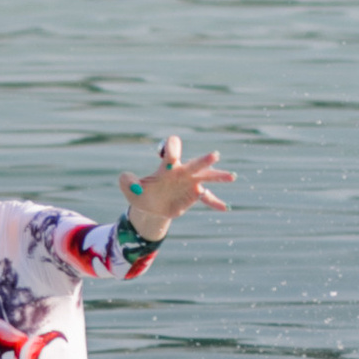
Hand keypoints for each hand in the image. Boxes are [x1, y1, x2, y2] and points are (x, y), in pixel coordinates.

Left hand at [118, 135, 233, 231]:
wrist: (151, 207)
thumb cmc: (141, 193)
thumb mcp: (129, 189)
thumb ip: (126, 182)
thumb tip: (130, 182)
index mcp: (167, 166)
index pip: (171, 151)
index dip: (172, 150)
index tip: (170, 156)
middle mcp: (181, 172)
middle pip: (194, 164)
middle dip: (203, 161)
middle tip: (214, 156)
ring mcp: (190, 183)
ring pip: (206, 178)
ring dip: (217, 177)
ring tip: (231, 177)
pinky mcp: (193, 196)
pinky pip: (206, 199)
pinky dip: (215, 203)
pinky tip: (225, 208)